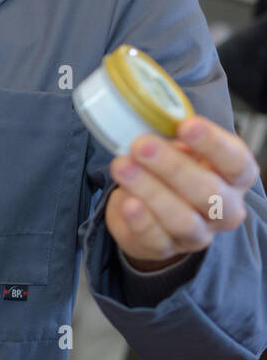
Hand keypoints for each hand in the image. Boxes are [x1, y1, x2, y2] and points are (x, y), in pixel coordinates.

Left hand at [106, 115, 260, 269]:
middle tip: (141, 145)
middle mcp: (224, 208)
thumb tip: (147, 112)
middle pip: (208, 191)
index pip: (236, 161)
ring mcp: (198, 233)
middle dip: (172, 166)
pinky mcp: (167, 247)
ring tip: (123, 167)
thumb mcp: (175, 148)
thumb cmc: (170, 172)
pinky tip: (127, 202)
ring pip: (182, 218)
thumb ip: (168, 134)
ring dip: (150, 190)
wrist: (149, 213)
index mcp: (233, 176)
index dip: (213, 144)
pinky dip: (140, 220)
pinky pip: (156, 238)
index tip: (186, 125)